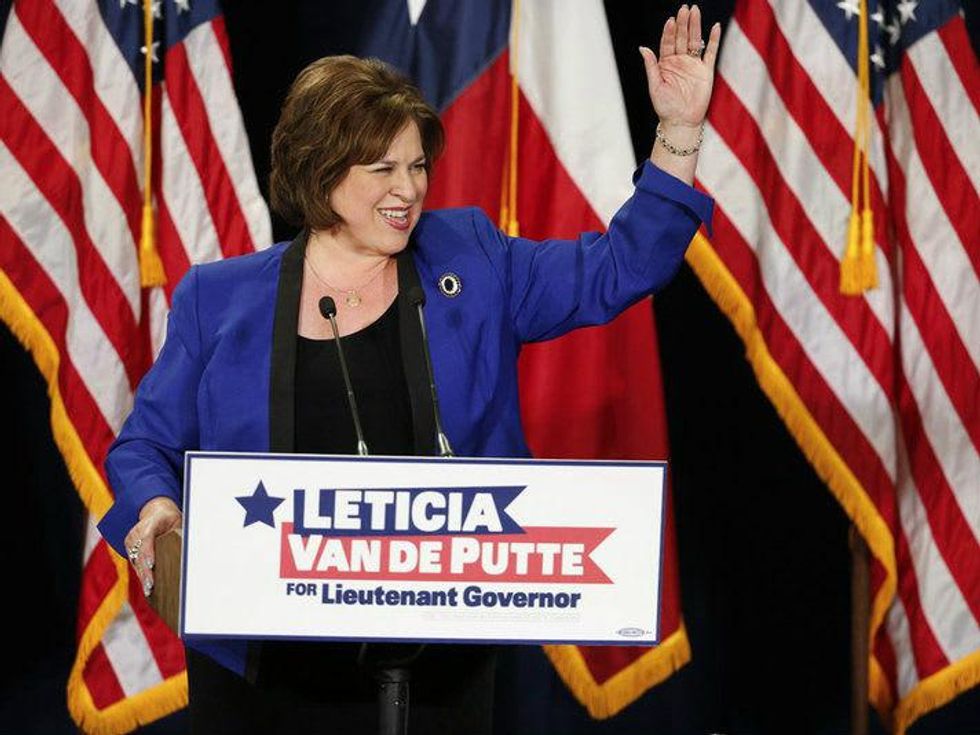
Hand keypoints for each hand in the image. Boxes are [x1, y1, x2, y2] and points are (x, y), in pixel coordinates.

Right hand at [124, 496, 181, 596]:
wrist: (155, 510)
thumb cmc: (170, 517)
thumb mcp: (178, 521)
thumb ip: (179, 534)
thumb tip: (189, 549)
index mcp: (150, 523)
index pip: (147, 539)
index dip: (148, 553)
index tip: (152, 565)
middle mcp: (137, 532)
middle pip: (140, 553)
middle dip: (146, 571)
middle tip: (151, 585)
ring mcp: (131, 540)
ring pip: (136, 560)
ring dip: (142, 575)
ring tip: (149, 589)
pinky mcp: (129, 546)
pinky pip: (135, 561)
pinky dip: (141, 573)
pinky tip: (146, 585)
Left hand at [639, 5, 720, 129]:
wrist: (681, 122)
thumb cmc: (665, 107)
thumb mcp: (655, 86)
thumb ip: (651, 66)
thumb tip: (643, 48)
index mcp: (666, 64)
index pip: (668, 42)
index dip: (669, 32)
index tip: (670, 21)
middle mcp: (680, 61)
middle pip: (682, 38)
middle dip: (683, 23)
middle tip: (684, 8)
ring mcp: (693, 65)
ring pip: (695, 41)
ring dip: (695, 26)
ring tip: (695, 11)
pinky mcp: (706, 72)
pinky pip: (711, 53)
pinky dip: (713, 40)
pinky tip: (714, 27)